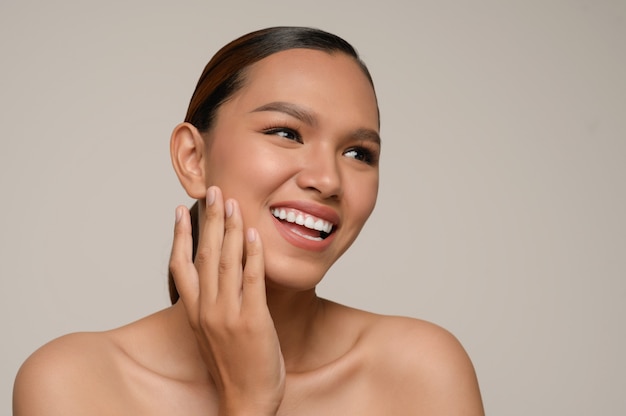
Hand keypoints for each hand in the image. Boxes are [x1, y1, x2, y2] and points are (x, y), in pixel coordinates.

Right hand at [169, 186, 285, 415]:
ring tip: (232, 203)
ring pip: (226, 261)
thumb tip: (217, 278)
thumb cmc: (233, 368)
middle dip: (210, 219)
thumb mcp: (212, 334)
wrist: (245, 402)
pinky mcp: (253, 319)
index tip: (181, 210)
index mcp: (193, 312)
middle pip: (204, 254)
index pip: (181, 266)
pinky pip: (251, 279)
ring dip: (230, 228)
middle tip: (214, 191)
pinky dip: (252, 254)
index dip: (180, 236)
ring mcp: (228, 314)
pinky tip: (253, 234)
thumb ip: (211, 305)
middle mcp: (206, 309)